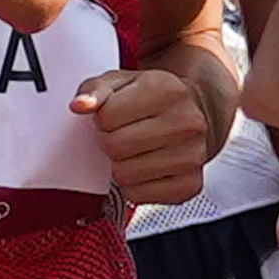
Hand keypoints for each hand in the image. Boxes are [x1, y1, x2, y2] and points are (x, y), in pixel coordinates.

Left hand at [79, 67, 219, 208]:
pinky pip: (137, 195)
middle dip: (110, 141)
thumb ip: (94, 91)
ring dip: (120, 165)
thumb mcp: (121, 83)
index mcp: (166, 90)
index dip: (102, 118)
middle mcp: (187, 122)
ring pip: (123, 174)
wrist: (198, 112)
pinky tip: (145, 167)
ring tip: (136, 150)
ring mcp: (192, 155)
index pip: (105, 117)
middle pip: (114, 147)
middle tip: (124, 134)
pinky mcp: (190, 185)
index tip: (117, 115)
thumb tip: (79, 106)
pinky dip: (133, 186)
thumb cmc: (153, 98)